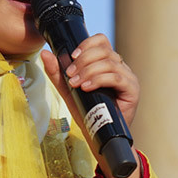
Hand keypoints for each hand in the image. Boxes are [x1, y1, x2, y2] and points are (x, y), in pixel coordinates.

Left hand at [41, 34, 142, 177]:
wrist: (99, 136)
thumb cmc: (88, 113)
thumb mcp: (69, 91)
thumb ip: (58, 73)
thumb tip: (45, 54)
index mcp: (107, 63)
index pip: (101, 41)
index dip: (86, 45)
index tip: (71, 57)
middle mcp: (120, 67)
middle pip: (104, 50)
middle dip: (83, 61)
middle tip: (71, 76)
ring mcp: (128, 78)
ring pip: (109, 62)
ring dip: (88, 71)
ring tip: (77, 84)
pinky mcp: (132, 90)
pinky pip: (117, 77)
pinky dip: (99, 80)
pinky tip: (87, 87)